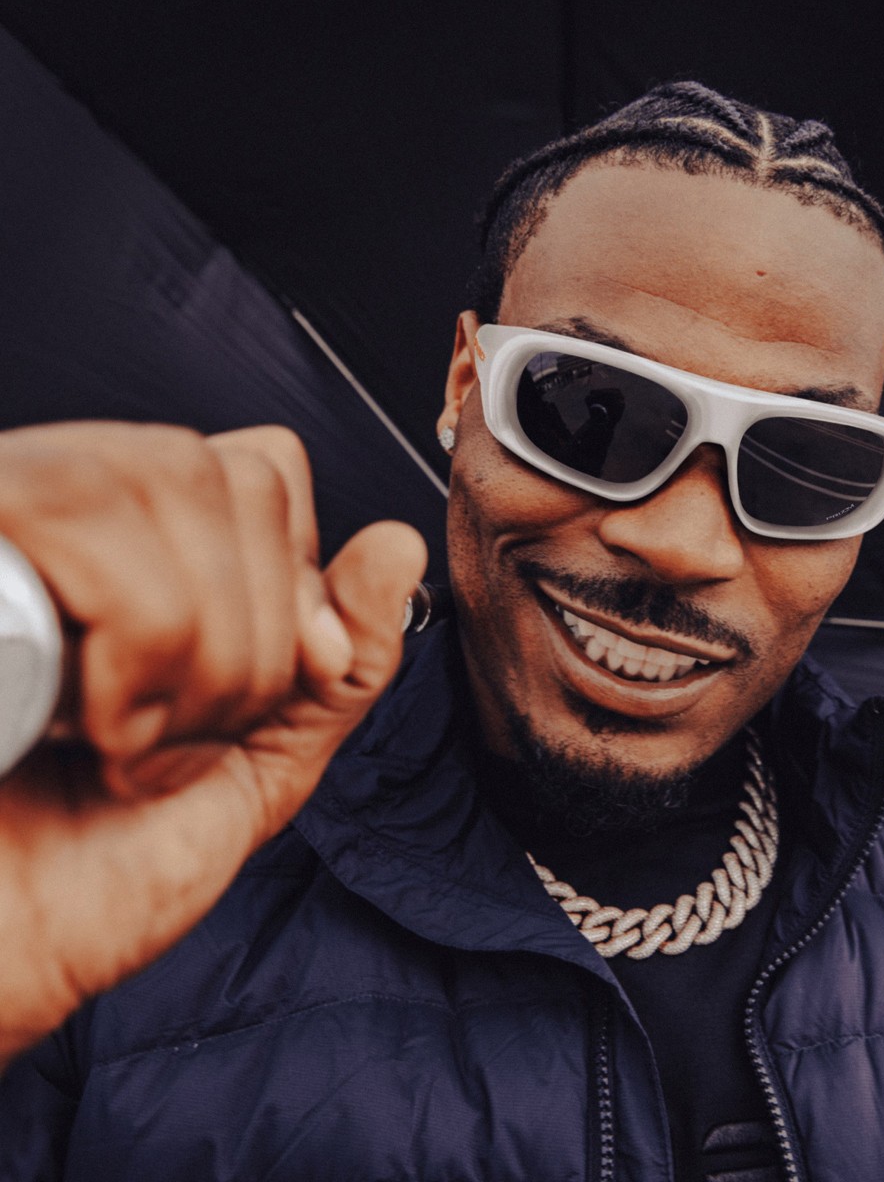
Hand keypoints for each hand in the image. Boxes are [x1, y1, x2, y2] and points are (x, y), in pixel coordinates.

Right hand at [0, 422, 425, 1066]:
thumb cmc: (107, 865)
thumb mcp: (266, 754)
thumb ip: (346, 656)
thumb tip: (399, 544)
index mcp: (147, 549)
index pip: (266, 465)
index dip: (292, 573)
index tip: (269, 677)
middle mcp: (72, 510)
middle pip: (229, 473)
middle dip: (247, 637)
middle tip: (178, 733)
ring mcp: (10, 521)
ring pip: (170, 490)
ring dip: (188, 655)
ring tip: (122, 737)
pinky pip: (84, 534)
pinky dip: (122, 660)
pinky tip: (70, 725)